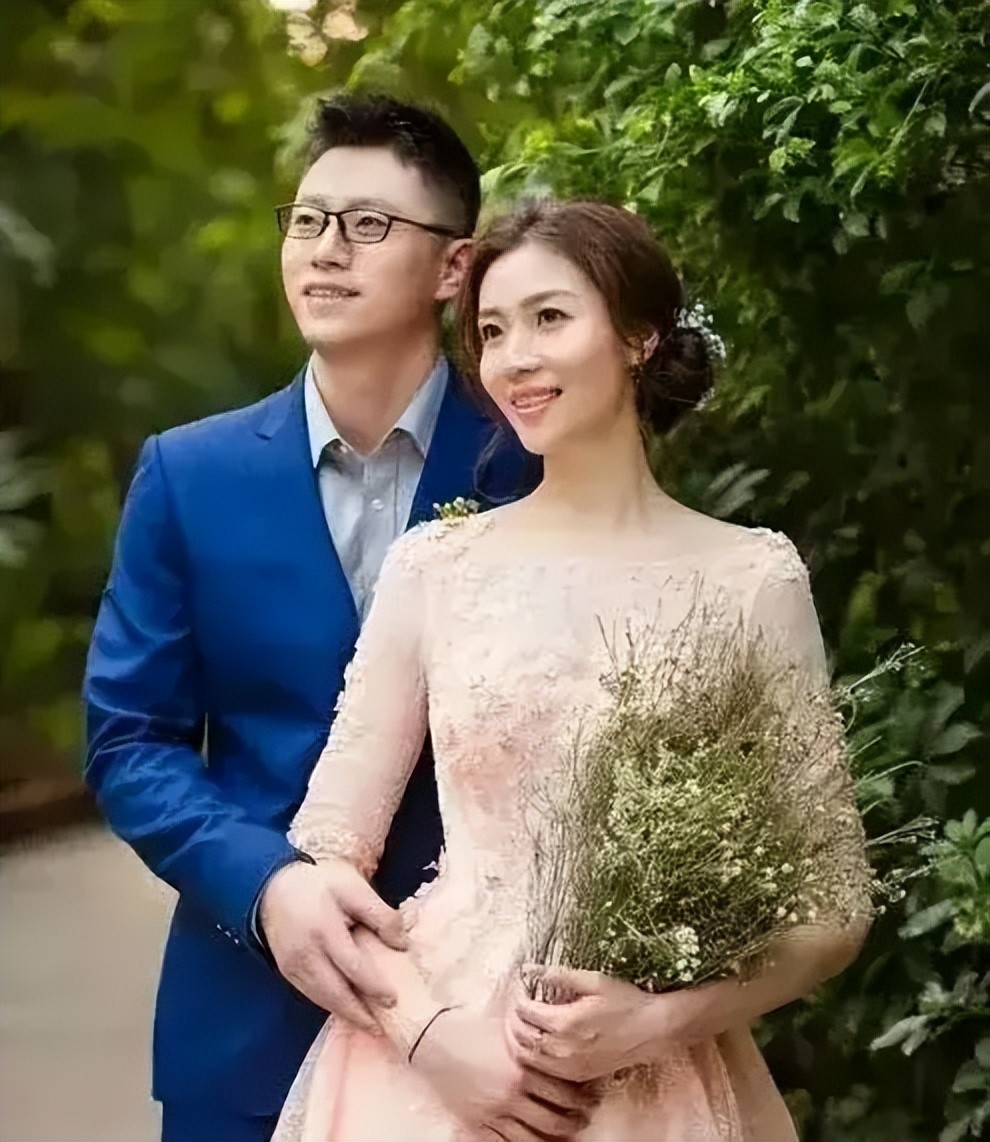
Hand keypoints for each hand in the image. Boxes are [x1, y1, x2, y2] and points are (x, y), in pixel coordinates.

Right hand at [259, 856, 406, 1032]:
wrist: (272, 887)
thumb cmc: (319, 884)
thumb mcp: (353, 888)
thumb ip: (379, 914)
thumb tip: (401, 943)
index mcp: (324, 929)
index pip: (353, 967)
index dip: (374, 986)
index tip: (393, 998)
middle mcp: (306, 954)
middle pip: (335, 993)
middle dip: (358, 1013)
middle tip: (381, 1027)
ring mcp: (293, 966)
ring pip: (321, 999)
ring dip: (345, 1014)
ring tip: (368, 1024)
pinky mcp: (287, 971)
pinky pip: (310, 994)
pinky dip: (329, 1004)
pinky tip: (345, 1008)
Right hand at [411, 1005, 597, 1140]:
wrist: (432, 1039)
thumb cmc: (469, 1028)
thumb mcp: (506, 1030)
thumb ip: (530, 1044)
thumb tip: (553, 1048)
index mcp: (522, 1064)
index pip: (565, 1085)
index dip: (583, 1090)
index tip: (591, 1089)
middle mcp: (513, 1091)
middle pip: (558, 1114)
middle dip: (577, 1117)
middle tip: (586, 1114)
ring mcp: (497, 1110)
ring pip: (539, 1134)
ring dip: (559, 1135)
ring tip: (568, 1131)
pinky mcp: (482, 1122)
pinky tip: (538, 1139)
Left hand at [506, 966, 660, 1082]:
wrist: (651, 1031)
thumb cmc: (625, 1002)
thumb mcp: (593, 981)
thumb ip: (559, 975)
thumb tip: (530, 969)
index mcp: (565, 1023)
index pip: (525, 1012)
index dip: (518, 998)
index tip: (520, 989)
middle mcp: (563, 1049)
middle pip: (520, 1038)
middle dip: (513, 1020)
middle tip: (517, 1006)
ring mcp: (570, 1066)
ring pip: (528, 1058)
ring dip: (519, 1040)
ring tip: (523, 1023)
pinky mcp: (577, 1075)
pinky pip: (543, 1070)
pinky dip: (534, 1056)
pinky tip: (539, 1042)